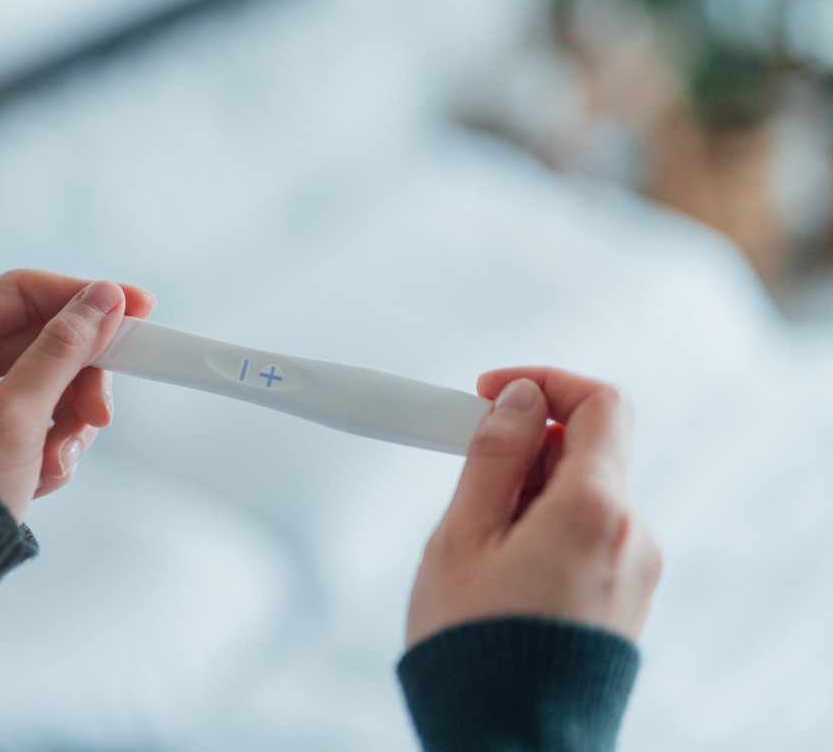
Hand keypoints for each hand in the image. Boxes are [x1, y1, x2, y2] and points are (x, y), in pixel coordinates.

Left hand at [0, 269, 155, 521]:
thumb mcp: (15, 419)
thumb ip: (63, 353)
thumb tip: (103, 299)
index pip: (20, 293)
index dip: (81, 295)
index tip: (136, 306)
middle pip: (39, 342)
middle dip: (78, 379)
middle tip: (104, 410)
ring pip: (46, 385)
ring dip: (68, 422)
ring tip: (58, 458)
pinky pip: (37, 422)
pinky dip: (51, 447)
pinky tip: (42, 477)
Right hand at [406, 368, 661, 646]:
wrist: (506, 742)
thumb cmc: (475, 649)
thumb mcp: (462, 536)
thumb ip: (493, 455)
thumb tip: (517, 397)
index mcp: (595, 510)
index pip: (600, 403)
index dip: (543, 382)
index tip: (489, 392)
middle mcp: (632, 535)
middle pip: (587, 451)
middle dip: (523, 447)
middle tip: (463, 474)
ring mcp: (635, 571)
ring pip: (585, 496)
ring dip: (529, 492)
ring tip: (474, 541)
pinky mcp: (625, 601)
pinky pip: (590, 537)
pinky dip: (546, 528)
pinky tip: (500, 569)